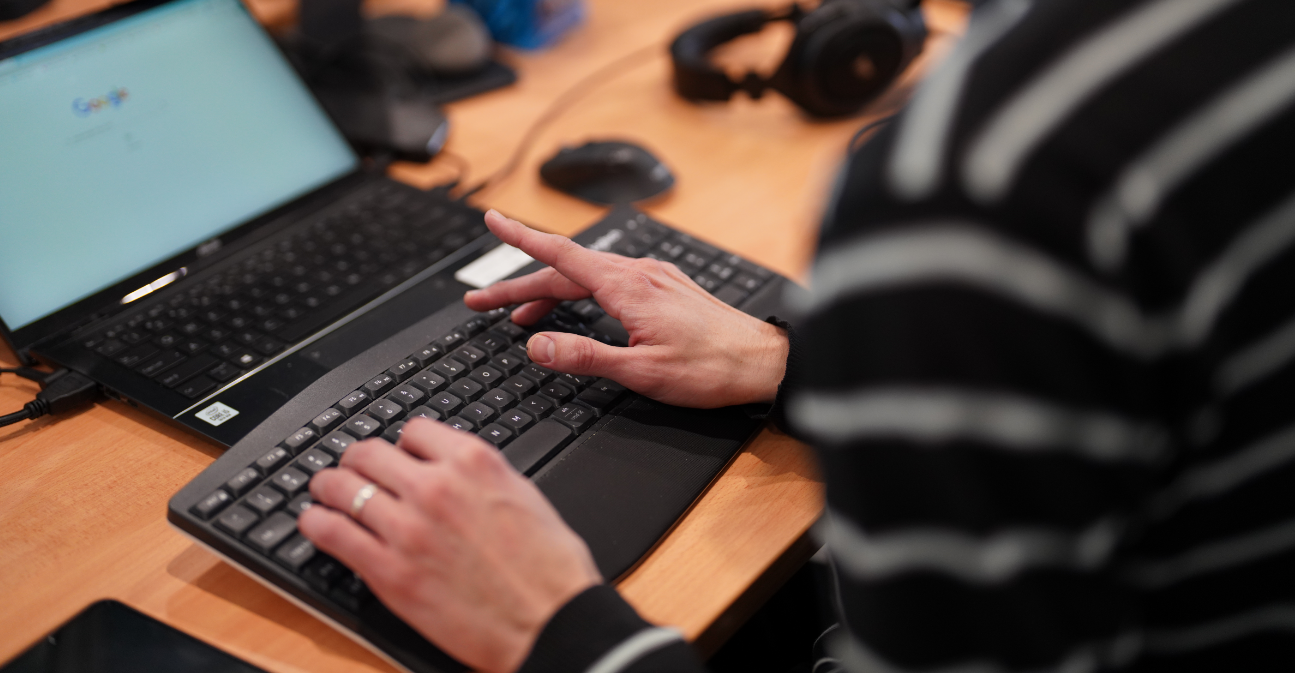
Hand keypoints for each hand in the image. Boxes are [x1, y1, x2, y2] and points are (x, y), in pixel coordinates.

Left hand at [298, 418, 601, 672]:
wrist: (551, 622)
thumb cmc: (550, 569)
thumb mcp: (525, 497)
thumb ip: (483, 476)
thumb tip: (456, 471)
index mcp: (474, 463)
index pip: (414, 431)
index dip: (403, 444)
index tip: (399, 455)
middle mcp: (435, 487)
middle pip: (369, 453)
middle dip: (358, 460)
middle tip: (352, 469)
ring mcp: (407, 529)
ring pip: (342, 487)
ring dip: (328, 486)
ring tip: (325, 491)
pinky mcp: (388, 571)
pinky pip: (332, 533)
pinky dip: (316, 523)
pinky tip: (315, 522)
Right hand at [464, 210, 788, 407]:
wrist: (764, 363)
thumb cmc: (712, 368)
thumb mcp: (640, 371)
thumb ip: (585, 356)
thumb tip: (537, 344)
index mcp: (627, 287)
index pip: (561, 254)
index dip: (521, 238)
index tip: (492, 220)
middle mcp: (639, 273)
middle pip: (565, 270)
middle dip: (520, 286)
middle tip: (482, 303)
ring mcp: (654, 277)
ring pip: (587, 276)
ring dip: (550, 292)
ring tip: (520, 316)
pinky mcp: (665, 288)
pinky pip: (610, 281)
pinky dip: (581, 293)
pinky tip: (576, 309)